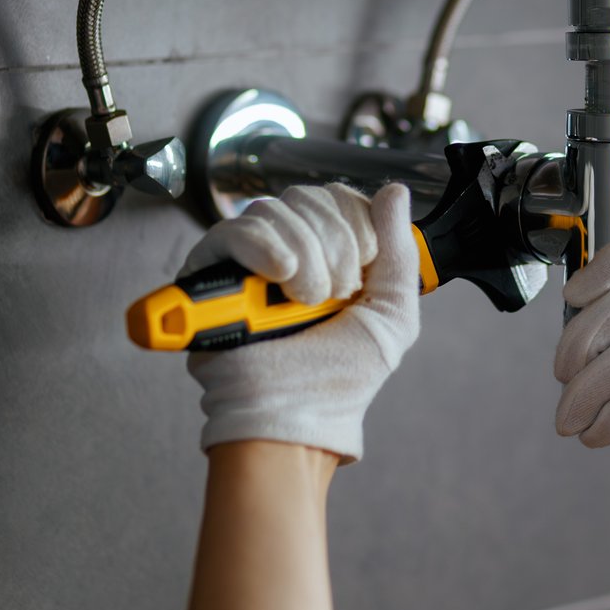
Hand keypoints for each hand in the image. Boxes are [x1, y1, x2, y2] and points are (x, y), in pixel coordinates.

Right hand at [185, 183, 420, 462]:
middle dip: (334, 247)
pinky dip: (262, 248)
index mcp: (330, 254)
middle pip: (310, 198)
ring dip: (303, 258)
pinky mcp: (210, 274)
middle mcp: (289, 250)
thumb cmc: (339, 379)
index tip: (361, 271)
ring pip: (274, 210)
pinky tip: (279, 275)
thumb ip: (399, 250)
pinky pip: (233, 230)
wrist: (295, 416)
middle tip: (333, 296)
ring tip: (303, 302)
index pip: (340, 198)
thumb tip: (394, 192)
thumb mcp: (391, 314)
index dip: (357, 225)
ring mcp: (248, 261)